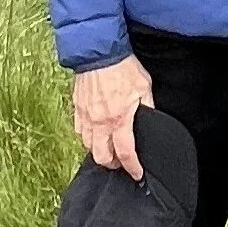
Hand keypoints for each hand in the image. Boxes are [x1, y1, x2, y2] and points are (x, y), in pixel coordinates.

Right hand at [73, 55, 153, 173]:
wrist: (99, 51)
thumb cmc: (123, 66)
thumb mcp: (144, 86)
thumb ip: (148, 106)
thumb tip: (151, 120)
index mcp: (119, 119)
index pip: (125, 153)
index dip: (132, 168)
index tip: (137, 174)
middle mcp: (100, 122)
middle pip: (101, 157)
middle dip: (112, 164)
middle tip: (121, 162)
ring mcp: (85, 116)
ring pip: (87, 145)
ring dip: (98, 151)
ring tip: (108, 148)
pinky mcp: (76, 108)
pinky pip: (78, 130)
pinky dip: (87, 137)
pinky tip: (95, 133)